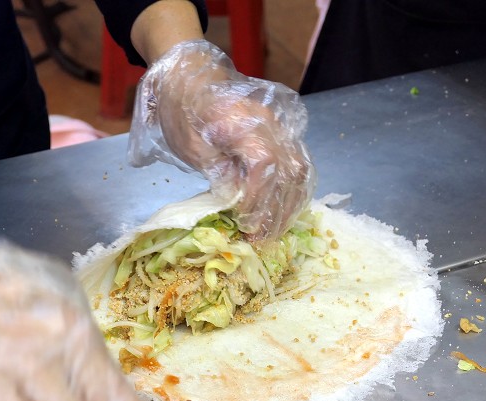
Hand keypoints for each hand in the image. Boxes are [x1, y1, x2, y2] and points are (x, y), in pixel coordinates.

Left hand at [129, 40, 316, 240]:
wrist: (191, 76)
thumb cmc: (185, 110)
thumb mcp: (193, 147)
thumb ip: (220, 174)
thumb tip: (238, 204)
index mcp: (244, 122)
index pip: (265, 167)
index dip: (258, 200)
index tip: (245, 223)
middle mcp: (271, 123)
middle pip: (290, 173)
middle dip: (276, 212)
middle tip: (259, 239)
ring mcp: (282, 127)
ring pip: (301, 172)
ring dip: (290, 207)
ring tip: (272, 232)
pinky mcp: (284, 134)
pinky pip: (300, 166)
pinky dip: (295, 193)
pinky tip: (283, 213)